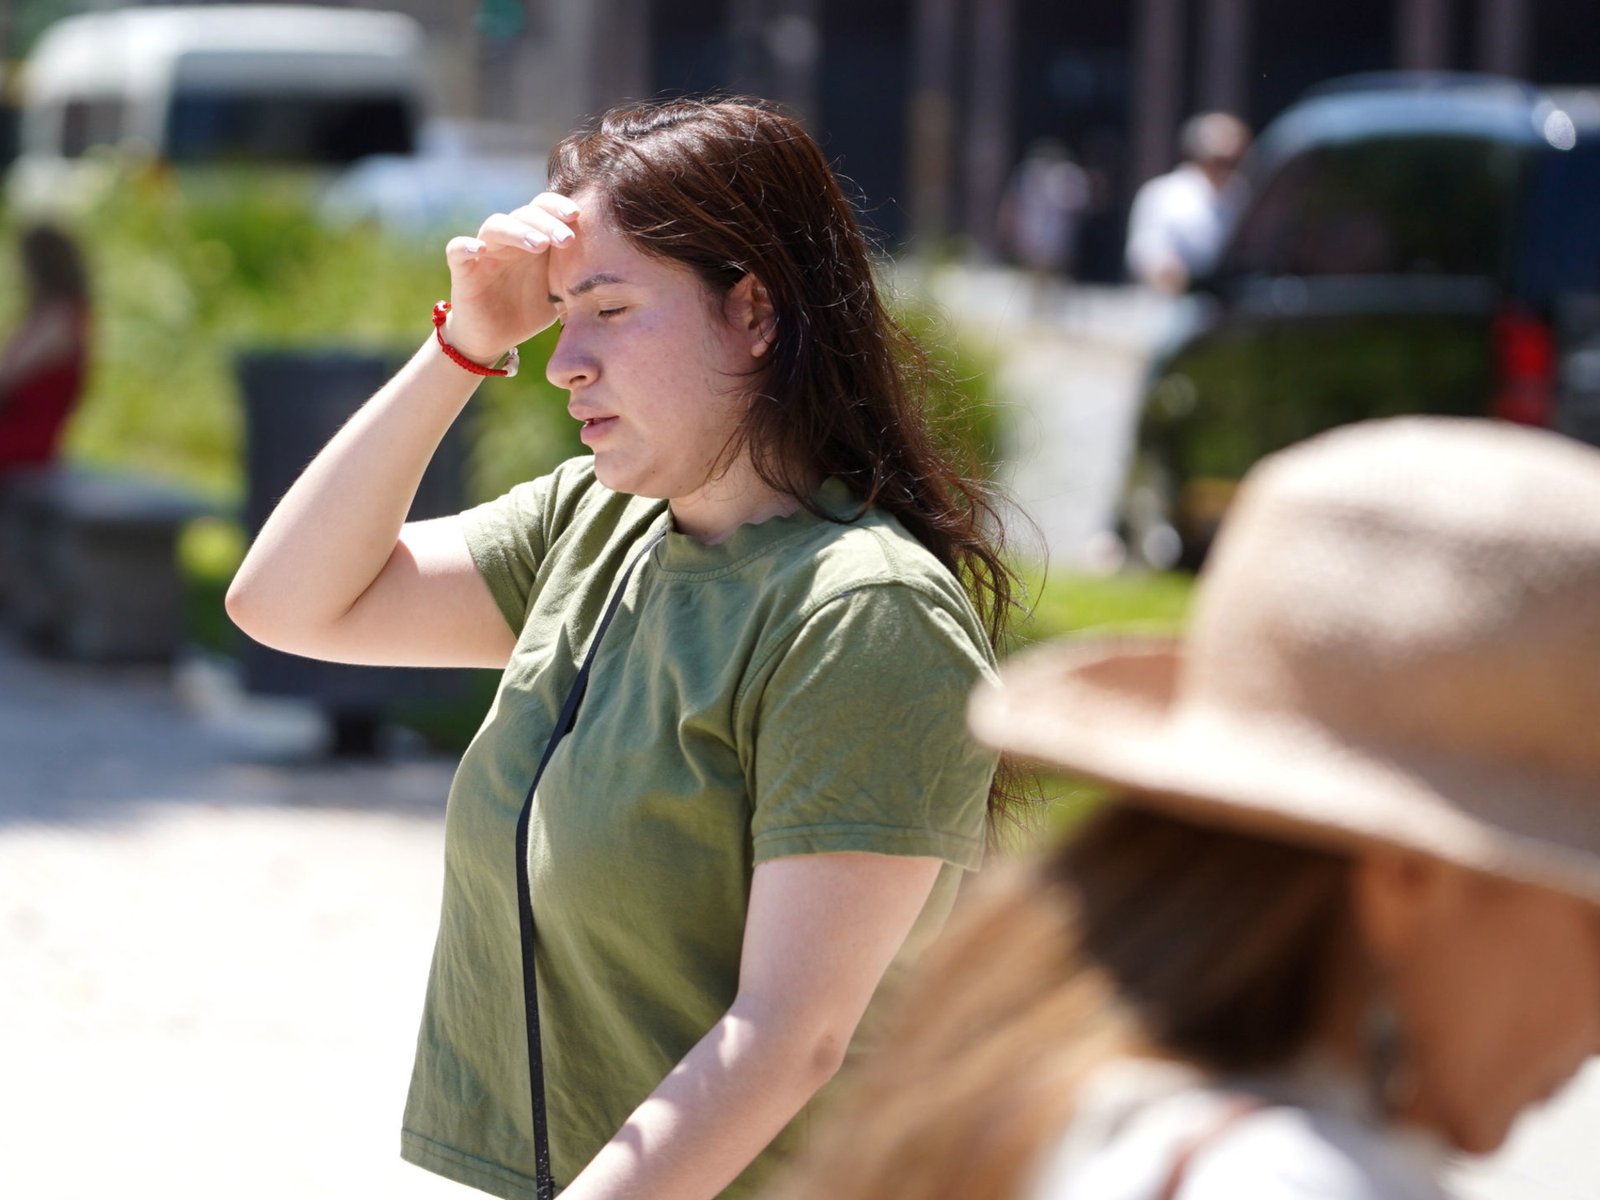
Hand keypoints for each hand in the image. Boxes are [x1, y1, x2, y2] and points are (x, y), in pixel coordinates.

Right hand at [441, 191, 581, 363]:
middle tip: (567, 239)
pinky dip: (466, 246)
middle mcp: (509, 239)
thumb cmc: (529, 311)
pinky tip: (479, 250)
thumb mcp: (561, 293)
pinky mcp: (463, 268)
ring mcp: (485, 250)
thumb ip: (580, 277)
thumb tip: (621, 272)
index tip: (580, 216)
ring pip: (496, 226)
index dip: (560, 207)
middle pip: (525, 213)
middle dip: (548, 222)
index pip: (546, 209)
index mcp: (534, 239)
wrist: (493, 338)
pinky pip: (458, 249)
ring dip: (518, 231)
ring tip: (539, 245)